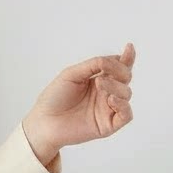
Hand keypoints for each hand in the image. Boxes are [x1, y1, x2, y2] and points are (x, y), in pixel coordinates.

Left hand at [22, 43, 135, 161]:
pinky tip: (111, 99)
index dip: (126, 58)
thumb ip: (93, 65)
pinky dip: (123, 105)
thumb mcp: (72, 74)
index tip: (129, 47)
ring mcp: (108, 108)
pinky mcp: (108, 125)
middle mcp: (105, 93)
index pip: (118, 67)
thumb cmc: (54, 97)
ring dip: (116, 86)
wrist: (43, 121)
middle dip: (121, 71)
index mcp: (98, 79)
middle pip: (125, 78)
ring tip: (100, 83)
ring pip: (126, 94)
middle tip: (105, 71)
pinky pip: (126, 115)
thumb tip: (114, 59)